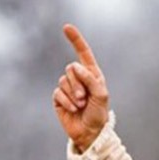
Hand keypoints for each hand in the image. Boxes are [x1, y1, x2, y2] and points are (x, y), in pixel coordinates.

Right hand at [54, 24, 110, 152]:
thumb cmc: (99, 114)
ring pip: (63, 80)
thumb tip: (75, 66)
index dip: (75, 40)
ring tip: (81, 106)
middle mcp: (79, 79)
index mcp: (92, 74)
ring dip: (73, 95)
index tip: (66, 27)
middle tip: (85, 99)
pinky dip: (66, 102)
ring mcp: (67, 88)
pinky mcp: (58, 98)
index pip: (83, 53)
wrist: (90, 133)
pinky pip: (57, 93)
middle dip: (78, 84)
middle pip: (71, 68)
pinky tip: (73, 109)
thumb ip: (90, 79)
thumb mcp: (101, 95)